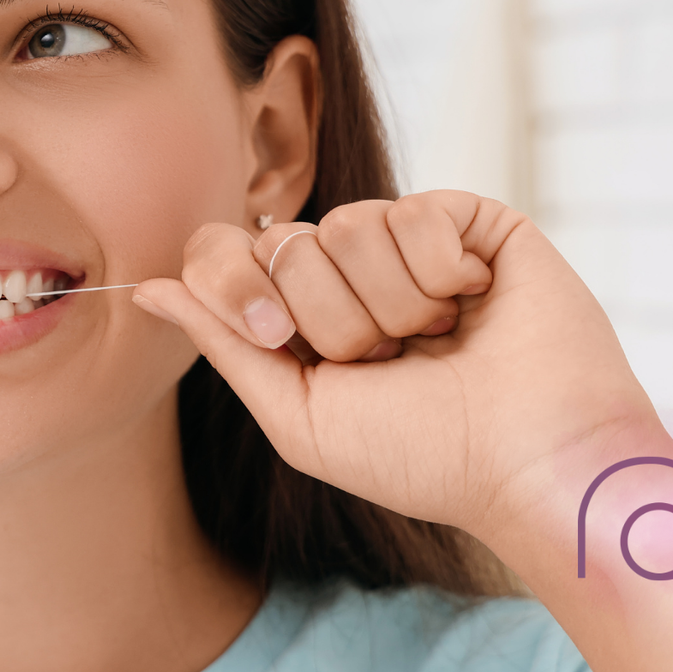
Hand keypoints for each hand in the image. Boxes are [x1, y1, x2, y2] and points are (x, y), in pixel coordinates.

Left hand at [133, 190, 658, 536]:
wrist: (529, 460)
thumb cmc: (421, 456)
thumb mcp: (297, 414)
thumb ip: (223, 344)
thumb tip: (143, 288)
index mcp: (304, 318)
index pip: (226, 251)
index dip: (237, 283)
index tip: (280, 337)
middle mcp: (351, 273)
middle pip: (280, 241)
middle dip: (328, 316)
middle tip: (388, 359)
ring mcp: (411, 243)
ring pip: (345, 225)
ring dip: (391, 303)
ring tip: (440, 341)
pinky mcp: (469, 221)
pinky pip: (411, 211)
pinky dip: (441, 273)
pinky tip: (476, 304)